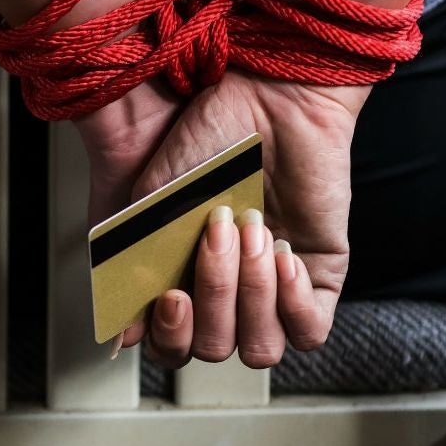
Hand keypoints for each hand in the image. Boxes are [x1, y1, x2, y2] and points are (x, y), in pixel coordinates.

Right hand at [75, 71, 366, 367]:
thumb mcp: (154, 205)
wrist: (265, 98)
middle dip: (213, 293)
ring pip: (261, 347)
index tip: (171, 294)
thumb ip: (136, 267)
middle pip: (216, 347)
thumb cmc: (206, 140)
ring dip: (252, 296)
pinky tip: (282, 254)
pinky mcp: (318, 273)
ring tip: (252, 231)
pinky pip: (310, 330)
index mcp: (185, 280)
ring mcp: (274, 286)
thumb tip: (126, 333)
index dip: (171, 336)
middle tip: (214, 232)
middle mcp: (228, 292)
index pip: (175, 346)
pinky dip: (292, 303)